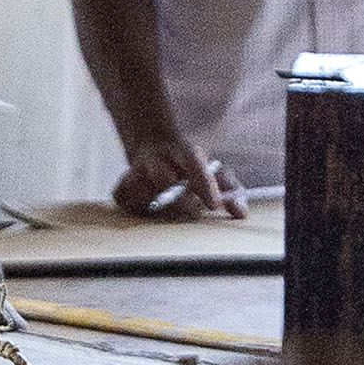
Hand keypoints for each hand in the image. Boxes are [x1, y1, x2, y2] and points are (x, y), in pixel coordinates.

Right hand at [112, 135, 248, 221]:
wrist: (156, 151)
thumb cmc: (191, 169)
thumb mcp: (215, 174)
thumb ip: (232, 191)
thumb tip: (241, 212)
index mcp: (184, 151)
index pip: (193, 162)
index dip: (204, 183)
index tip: (215, 205)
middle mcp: (158, 157)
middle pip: (164, 178)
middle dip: (181, 201)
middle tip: (194, 213)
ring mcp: (137, 170)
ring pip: (143, 191)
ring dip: (158, 205)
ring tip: (169, 209)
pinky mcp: (122, 186)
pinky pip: (126, 199)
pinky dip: (138, 207)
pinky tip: (149, 208)